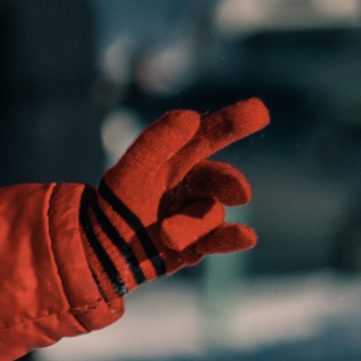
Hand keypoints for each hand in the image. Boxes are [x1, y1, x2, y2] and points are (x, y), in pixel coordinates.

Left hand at [85, 100, 264, 291]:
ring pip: (210, 214)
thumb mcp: (130, 169)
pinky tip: (247, 237)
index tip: (259, 111)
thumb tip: (192, 116)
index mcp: (179, 160)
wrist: (101, 249)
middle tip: (240, 194)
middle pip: (220, 178)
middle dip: (228, 183)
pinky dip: (233, 239)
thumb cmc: (115, 203)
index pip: (208, 136)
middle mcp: (194, 185)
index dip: (233, 122)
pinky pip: (219, 240)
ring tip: (165, 235)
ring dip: (190, 225)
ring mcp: (197, 215)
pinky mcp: (197, 245)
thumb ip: (157, 142)